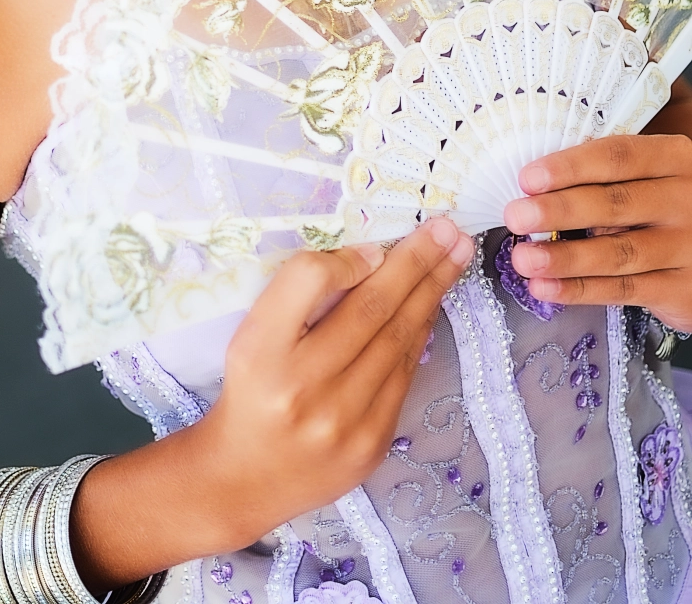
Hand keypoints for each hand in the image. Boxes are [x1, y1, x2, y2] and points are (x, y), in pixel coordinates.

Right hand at [198, 218, 474, 549]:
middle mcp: (303, 386)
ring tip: (456, 256)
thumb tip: (370, 260)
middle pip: (370, 308)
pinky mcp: (372, 443)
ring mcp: (343, 421)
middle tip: (451, 229)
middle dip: (416, 263)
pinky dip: (419, 335)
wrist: (246, 475)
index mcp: (262, 350)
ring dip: (432, 292)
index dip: (348, 257)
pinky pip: (403, 375)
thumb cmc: (253, 389)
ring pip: (397, 340)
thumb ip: (300, 293)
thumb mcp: (253, 333)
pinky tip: (431, 306)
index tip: (379, 242)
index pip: (309, 282)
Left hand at [505, 133, 691, 331]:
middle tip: (516, 217)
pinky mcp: (682, 290)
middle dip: (559, 211)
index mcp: (673, 159)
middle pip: (615, 204)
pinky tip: (546, 287)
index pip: (618, 157)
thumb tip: (536, 187)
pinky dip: (580, 289)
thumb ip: (606, 175)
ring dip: (564, 257)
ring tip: (524, 259)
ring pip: (618, 253)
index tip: (528, 178)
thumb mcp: (649, 177)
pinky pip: (624, 290)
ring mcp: (688, 247)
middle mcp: (686, 200)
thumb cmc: (663, 204)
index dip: (570, 167)